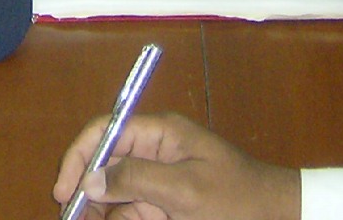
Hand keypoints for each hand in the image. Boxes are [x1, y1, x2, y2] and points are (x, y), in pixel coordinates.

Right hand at [52, 112, 298, 219]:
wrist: (277, 217)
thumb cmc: (237, 199)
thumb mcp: (186, 190)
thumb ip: (136, 179)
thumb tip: (92, 180)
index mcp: (160, 133)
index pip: (106, 131)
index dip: (80, 156)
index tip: (65, 189)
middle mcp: (154, 151)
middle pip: (104, 163)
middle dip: (84, 189)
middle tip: (70, 217)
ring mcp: (159, 179)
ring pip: (113, 191)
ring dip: (98, 209)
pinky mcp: (165, 205)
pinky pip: (130, 209)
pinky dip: (117, 217)